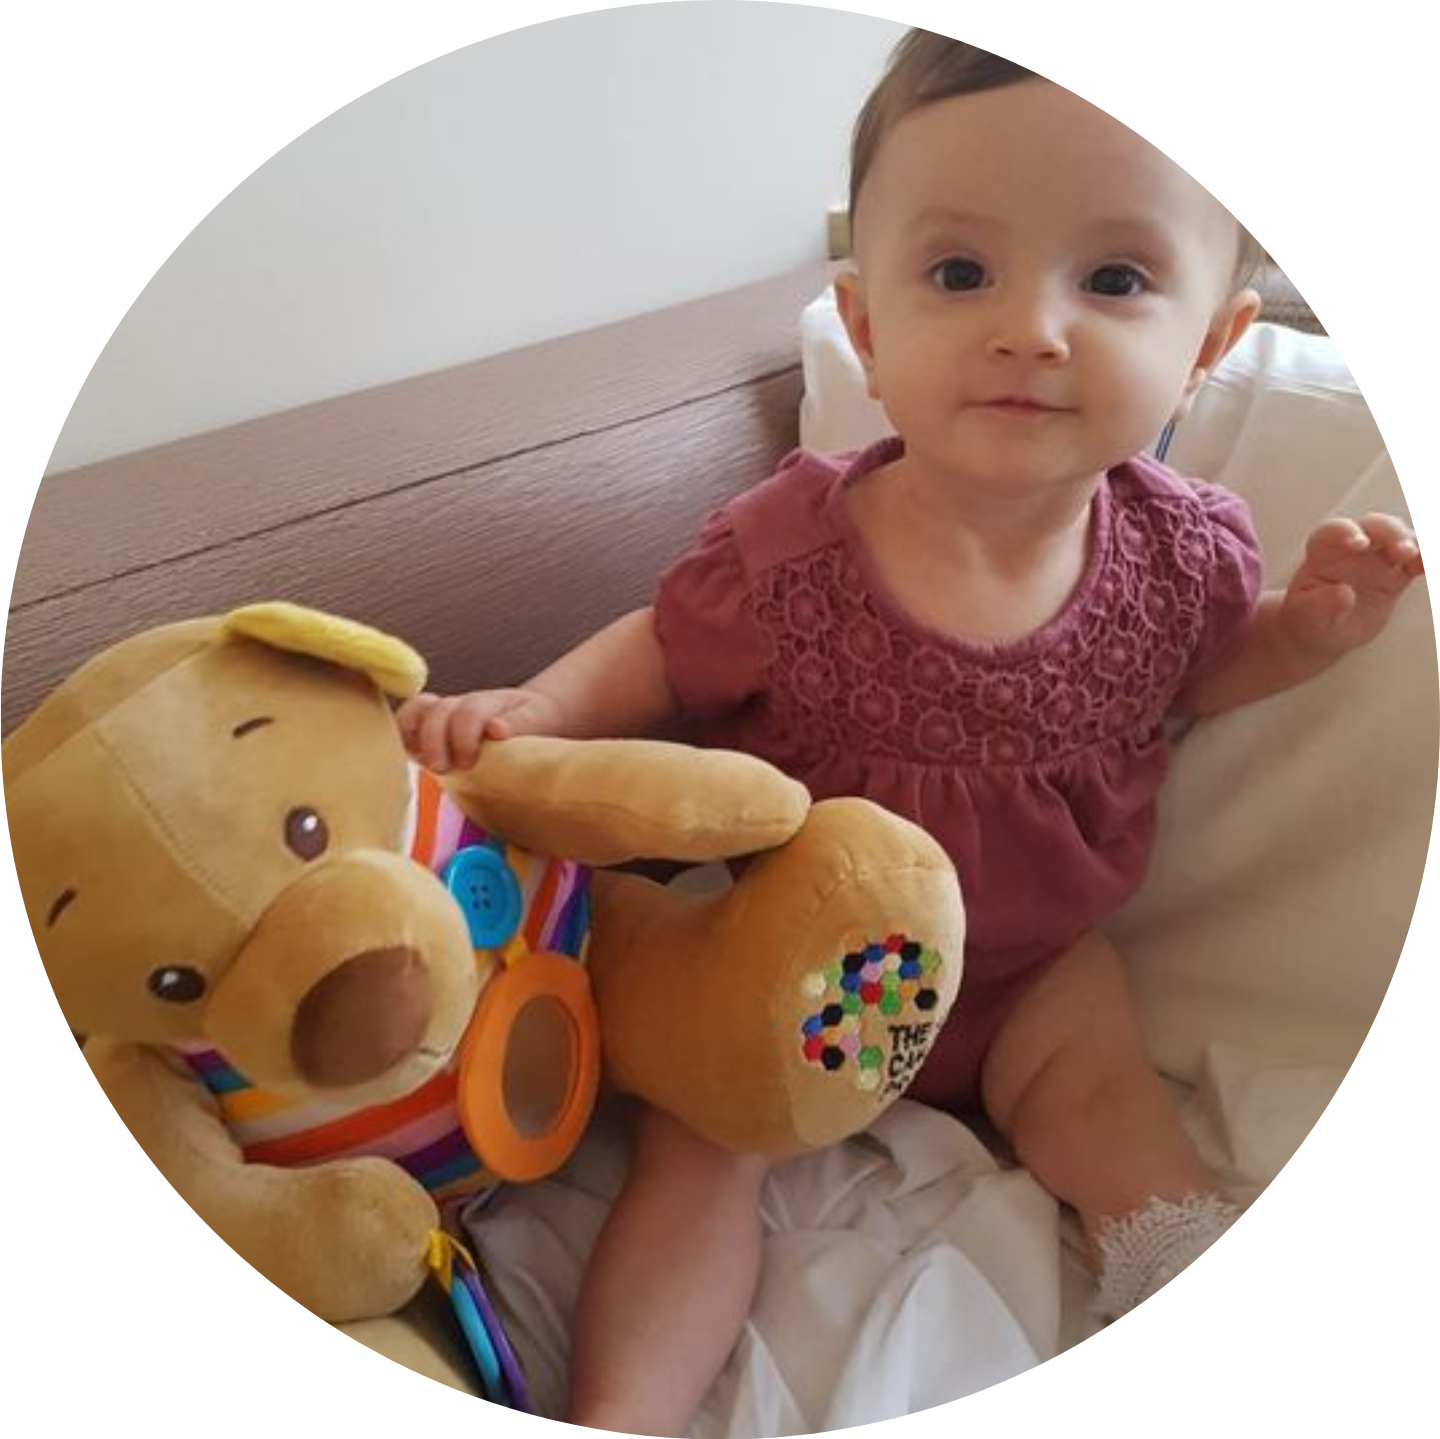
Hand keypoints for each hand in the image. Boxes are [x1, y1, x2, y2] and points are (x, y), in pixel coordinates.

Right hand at [396, 687, 565, 772]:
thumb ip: (518, 723)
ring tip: (419, 763)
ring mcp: (443, 715)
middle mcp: (459, 705)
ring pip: (415, 712)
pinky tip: (408, 762)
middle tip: (442, 768)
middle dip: (435, 739)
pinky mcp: (430, 730)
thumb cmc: (532, 718)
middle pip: (436, 710)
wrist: (528, 712)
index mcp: (486, 702)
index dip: (464, 735)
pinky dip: (401, 740)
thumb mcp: (535, 718)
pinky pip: (406, 726)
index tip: (468, 762)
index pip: (468, 711)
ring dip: (412, 736)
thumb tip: (496, 729)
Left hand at [1280, 513, 1423, 657]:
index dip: (1346, 532)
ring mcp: (1375, 558)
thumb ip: (1322, 605)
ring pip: (1399, 537)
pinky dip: (1425, 559)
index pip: (1332, 531)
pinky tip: (1430, 565)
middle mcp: (1351, 548)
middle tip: (1404, 550)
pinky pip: (1415, 561)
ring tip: (1421, 558)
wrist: (1324, 632)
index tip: (1360, 544)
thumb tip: (1344, 594)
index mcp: (1321, 553)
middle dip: (1390, 533)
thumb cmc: (1309, 620)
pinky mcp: (1395, 574)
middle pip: (1373, 526)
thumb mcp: (1308, 617)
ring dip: (1414, 542)